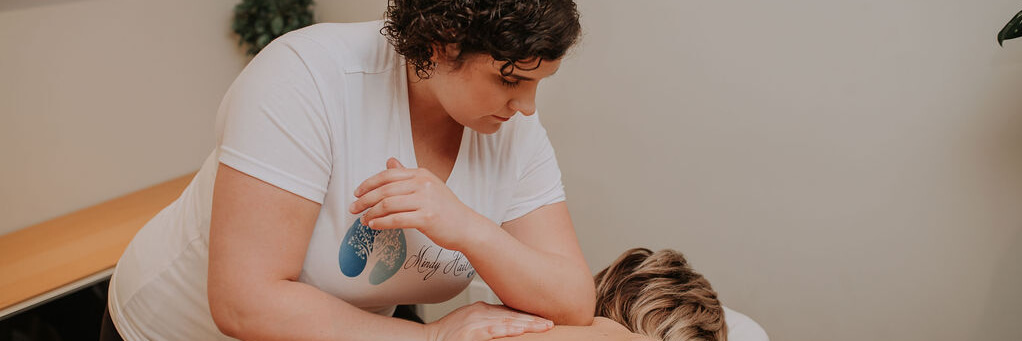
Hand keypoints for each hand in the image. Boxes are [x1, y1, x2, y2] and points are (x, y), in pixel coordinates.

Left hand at [349, 157, 488, 249]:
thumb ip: (407, 175)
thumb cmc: (445, 208)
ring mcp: (425, 201)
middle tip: (353, 208)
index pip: (387, 175)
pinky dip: (381, 223)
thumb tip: (390, 161)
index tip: (357, 193)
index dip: (368, 184)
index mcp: (421, 174)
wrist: (466, 226)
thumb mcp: (427, 186)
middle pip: (384, 190)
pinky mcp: (426, 218)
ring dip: (371, 213)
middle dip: (364, 200)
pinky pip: (396, 219)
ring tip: (363, 219)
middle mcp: (423, 184)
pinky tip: (373, 225)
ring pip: (388, 205)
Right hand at [425, 302, 553, 340]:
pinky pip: (491, 331)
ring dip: (526, 324)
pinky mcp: (470, 334)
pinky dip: (506, 330)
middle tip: (550, 323)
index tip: (545, 318)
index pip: (510, 310)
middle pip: (512, 315)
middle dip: (533, 320)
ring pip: (506, 322)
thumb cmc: (448, 333)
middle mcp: (480, 312)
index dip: (529, 314)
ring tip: (542, 327)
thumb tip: (510, 321)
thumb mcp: (471, 319)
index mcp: (482, 309)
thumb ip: (489, 319)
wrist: (428, 339)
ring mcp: (475, 322)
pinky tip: (519, 330)